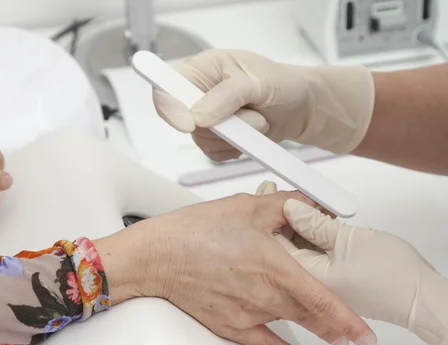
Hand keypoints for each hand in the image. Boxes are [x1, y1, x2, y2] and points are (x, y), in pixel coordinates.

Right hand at [95, 190, 375, 344]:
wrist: (154, 258)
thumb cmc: (191, 233)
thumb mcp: (243, 207)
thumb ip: (284, 207)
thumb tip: (308, 206)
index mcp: (273, 266)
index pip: (323, 300)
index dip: (349, 319)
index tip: (365, 333)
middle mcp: (264, 296)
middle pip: (310, 317)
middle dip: (335, 326)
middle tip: (351, 333)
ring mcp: (246, 315)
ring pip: (289, 325)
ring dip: (311, 330)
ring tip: (328, 334)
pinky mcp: (227, 325)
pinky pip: (261, 343)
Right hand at [152, 49, 373, 159]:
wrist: (300, 107)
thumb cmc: (281, 84)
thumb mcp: (257, 82)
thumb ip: (226, 96)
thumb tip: (197, 116)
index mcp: (201, 69)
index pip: (166, 88)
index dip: (169, 107)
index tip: (187, 125)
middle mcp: (198, 93)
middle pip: (185, 121)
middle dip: (221, 125)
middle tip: (251, 113)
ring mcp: (205, 118)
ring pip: (202, 141)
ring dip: (235, 137)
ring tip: (257, 119)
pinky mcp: (215, 139)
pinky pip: (214, 154)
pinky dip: (235, 149)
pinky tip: (250, 135)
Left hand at [270, 190, 447, 344]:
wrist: (418, 298)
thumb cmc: (389, 275)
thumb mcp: (347, 240)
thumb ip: (314, 224)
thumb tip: (290, 208)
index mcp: (304, 276)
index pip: (273, 244)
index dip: (268, 217)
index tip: (266, 195)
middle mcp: (306, 284)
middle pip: (280, 247)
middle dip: (277, 220)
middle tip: (271, 193)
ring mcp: (319, 284)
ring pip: (296, 251)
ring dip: (291, 228)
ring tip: (288, 204)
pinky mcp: (331, 281)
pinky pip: (310, 257)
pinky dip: (306, 238)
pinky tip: (307, 223)